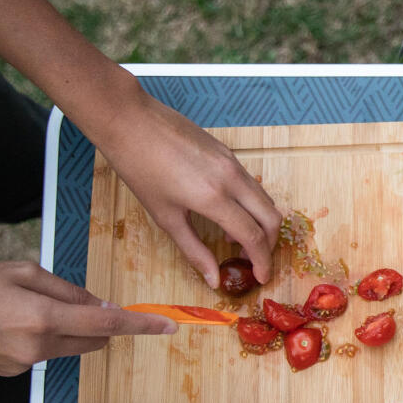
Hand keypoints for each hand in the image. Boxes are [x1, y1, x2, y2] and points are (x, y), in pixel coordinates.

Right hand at [0, 262, 176, 375]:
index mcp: (42, 320)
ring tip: (26, 304)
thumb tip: (100, 307)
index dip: (141, 326)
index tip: (169, 326)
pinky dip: (43, 336)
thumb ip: (65, 290)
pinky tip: (9, 320)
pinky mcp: (10, 374)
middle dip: (98, 322)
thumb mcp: (19, 272)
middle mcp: (38, 350)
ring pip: (69, 347)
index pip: (107, 326)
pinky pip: (44, 353)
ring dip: (69, 328)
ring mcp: (23, 366)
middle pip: (92, 340)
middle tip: (75, 299)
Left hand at [85, 90, 282, 289]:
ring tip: (233, 238)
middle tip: (254, 261)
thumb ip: (194, 250)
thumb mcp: (165, 216)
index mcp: (214, 198)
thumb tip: (213, 279)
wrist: (131, 122)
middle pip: (271, 217)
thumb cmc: (140, 169)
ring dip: (259, 223)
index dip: (262, 261)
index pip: (252, 236)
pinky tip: (224, 211)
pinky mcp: (228, 152)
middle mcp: (231, 179)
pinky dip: (249, 205)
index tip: (262, 277)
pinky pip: (251, 184)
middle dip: (269, 243)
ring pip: (264, 199)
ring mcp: (233, 162)